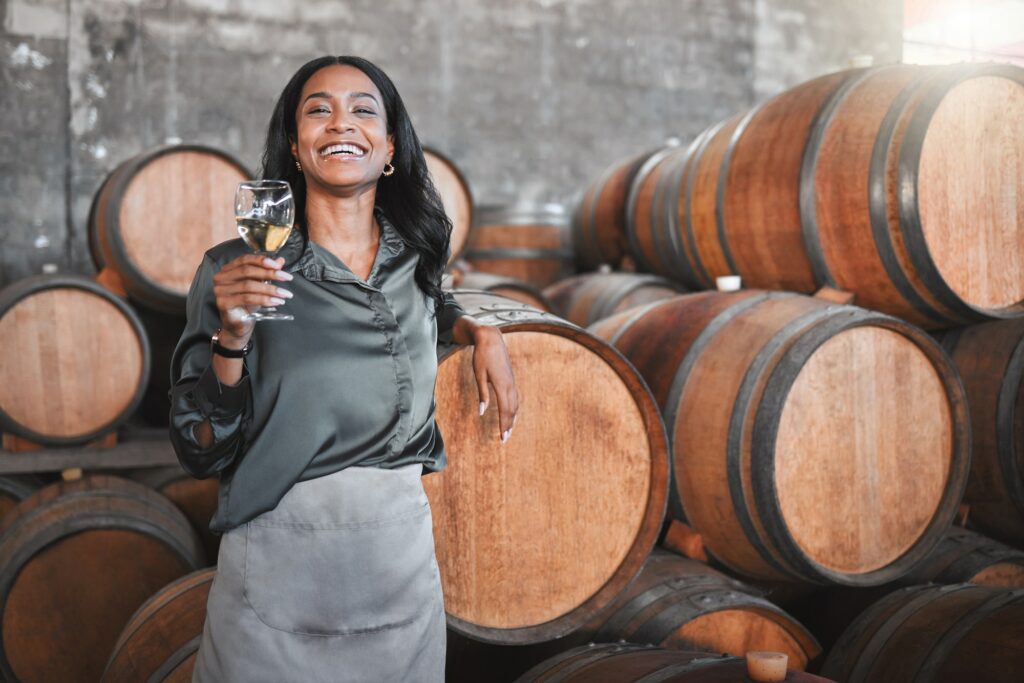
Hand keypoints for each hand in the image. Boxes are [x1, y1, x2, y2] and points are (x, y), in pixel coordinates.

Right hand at [212, 254, 293, 340]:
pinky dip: (264, 299)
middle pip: (247, 271)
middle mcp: (221, 278)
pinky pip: (247, 298)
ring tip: (285, 294)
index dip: (261, 260)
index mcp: (228, 269)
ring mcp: (220, 291)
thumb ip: (268, 272)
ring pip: (248, 285)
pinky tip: (276, 302)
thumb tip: (280, 260)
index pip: (244, 259)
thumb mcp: (259, 285)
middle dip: (270, 273)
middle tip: (287, 278)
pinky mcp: (223, 303)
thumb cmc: (247, 304)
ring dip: (270, 289)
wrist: (238, 325)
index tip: (278, 266)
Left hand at [472, 326, 518, 442]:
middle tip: (505, 439)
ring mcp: (512, 381)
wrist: (491, 339)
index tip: (503, 438)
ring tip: (508, 430)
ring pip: (515, 404)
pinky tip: (511, 413)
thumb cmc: (482, 356)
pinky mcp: (511, 378)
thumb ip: (482, 394)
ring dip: (512, 418)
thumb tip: (482, 412)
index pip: (505, 410)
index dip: (504, 425)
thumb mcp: (479, 375)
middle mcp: (509, 385)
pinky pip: (515, 397)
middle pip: (512, 410)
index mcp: (501, 385)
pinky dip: (514, 408)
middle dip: (508, 425)